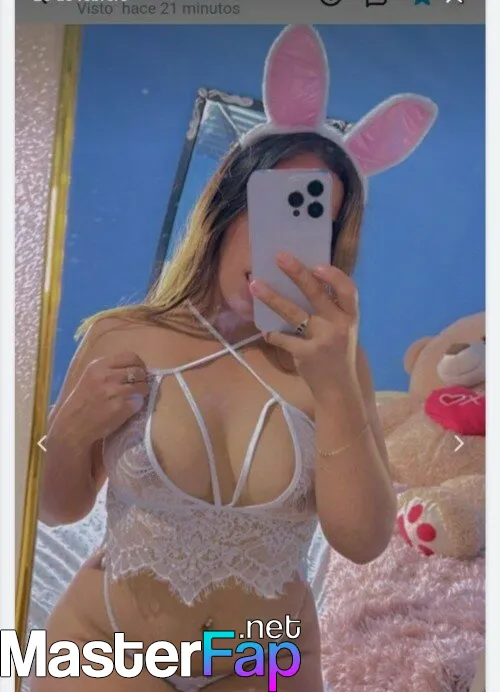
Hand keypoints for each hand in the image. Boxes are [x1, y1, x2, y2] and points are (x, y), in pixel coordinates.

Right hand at [52, 352, 150, 444]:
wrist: (72, 425)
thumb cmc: (81, 401)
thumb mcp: (90, 377)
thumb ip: (109, 369)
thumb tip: (134, 366)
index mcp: (99, 366)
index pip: (130, 356)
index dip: (139, 363)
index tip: (139, 369)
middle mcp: (107, 376)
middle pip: (138, 371)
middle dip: (142, 378)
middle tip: (139, 384)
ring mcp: (115, 392)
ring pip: (142, 386)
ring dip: (143, 391)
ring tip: (137, 395)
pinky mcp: (121, 408)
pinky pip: (139, 402)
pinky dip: (138, 404)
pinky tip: (130, 406)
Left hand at [249, 252, 358, 401]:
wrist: (340, 390)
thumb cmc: (338, 353)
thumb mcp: (344, 329)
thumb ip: (331, 309)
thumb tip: (304, 280)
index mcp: (350, 316)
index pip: (348, 290)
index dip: (333, 275)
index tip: (316, 264)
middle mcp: (339, 326)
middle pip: (317, 294)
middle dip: (297, 273)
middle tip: (279, 257)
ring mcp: (323, 340)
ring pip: (294, 314)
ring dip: (272, 297)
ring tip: (255, 285)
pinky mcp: (306, 355)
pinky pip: (284, 339)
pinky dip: (273, 334)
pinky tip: (266, 331)